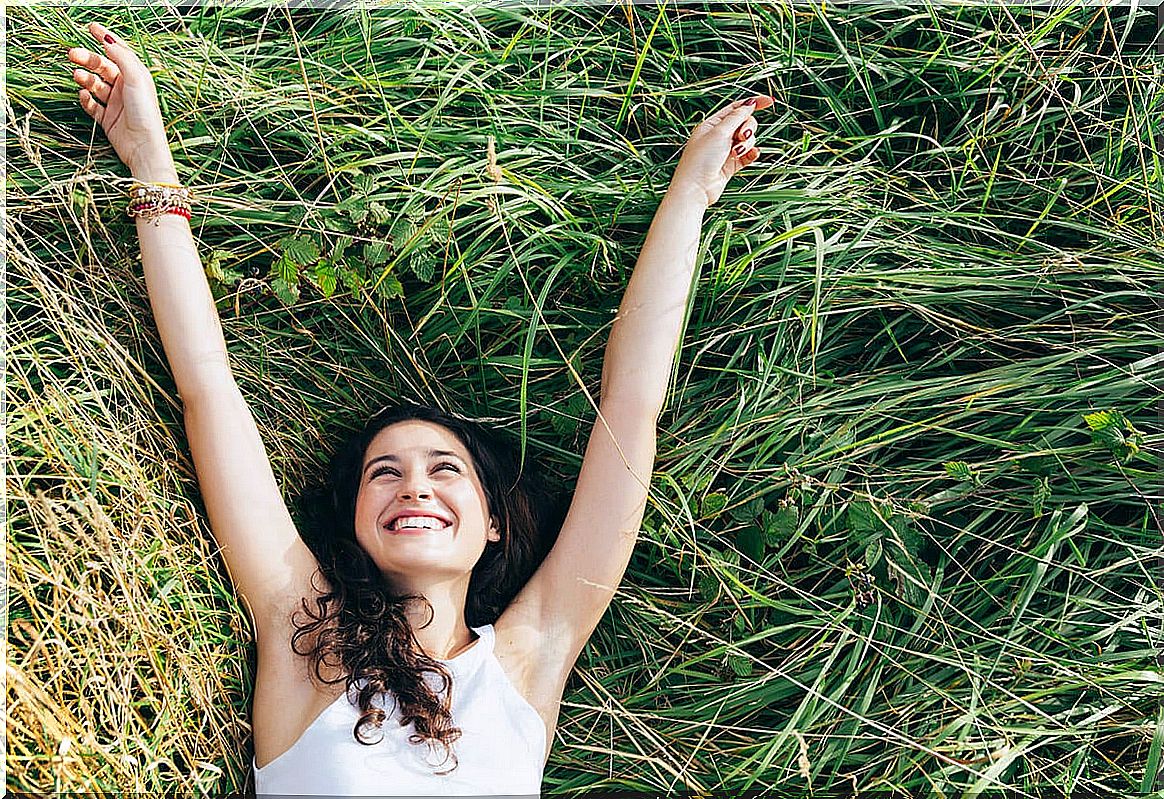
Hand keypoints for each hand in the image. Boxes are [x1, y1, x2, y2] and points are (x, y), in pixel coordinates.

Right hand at [67, 22, 174, 177]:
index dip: (105, 39)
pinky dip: (86, 99)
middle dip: (87, 59)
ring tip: (78, 76)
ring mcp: (116, 103)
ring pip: (94, 85)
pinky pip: (92, 104)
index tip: (91, 28)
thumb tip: (109, 40)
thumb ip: (123, 58)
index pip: (119, 53)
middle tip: (72, 54)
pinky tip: (84, 96)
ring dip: (84, 78)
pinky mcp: (107, 118)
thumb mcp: (136, 80)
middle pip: (102, 67)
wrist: (143, 146)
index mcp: (136, 77)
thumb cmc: (145, 113)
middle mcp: (126, 89)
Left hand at [668, 96, 771, 207]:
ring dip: (746, 144)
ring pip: (748, 140)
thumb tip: (749, 104)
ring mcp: (726, 150)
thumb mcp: (719, 132)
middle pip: (745, 123)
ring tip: (736, 153)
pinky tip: (752, 155)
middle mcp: (719, 136)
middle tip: (742, 137)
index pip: (736, 108)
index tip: (770, 101)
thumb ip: (737, 117)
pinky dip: (751, 154)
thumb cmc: (701, 159)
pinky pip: (748, 155)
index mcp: (712, 124)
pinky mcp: (732, 165)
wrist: (696, 188)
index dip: (753, 103)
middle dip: (748, 128)